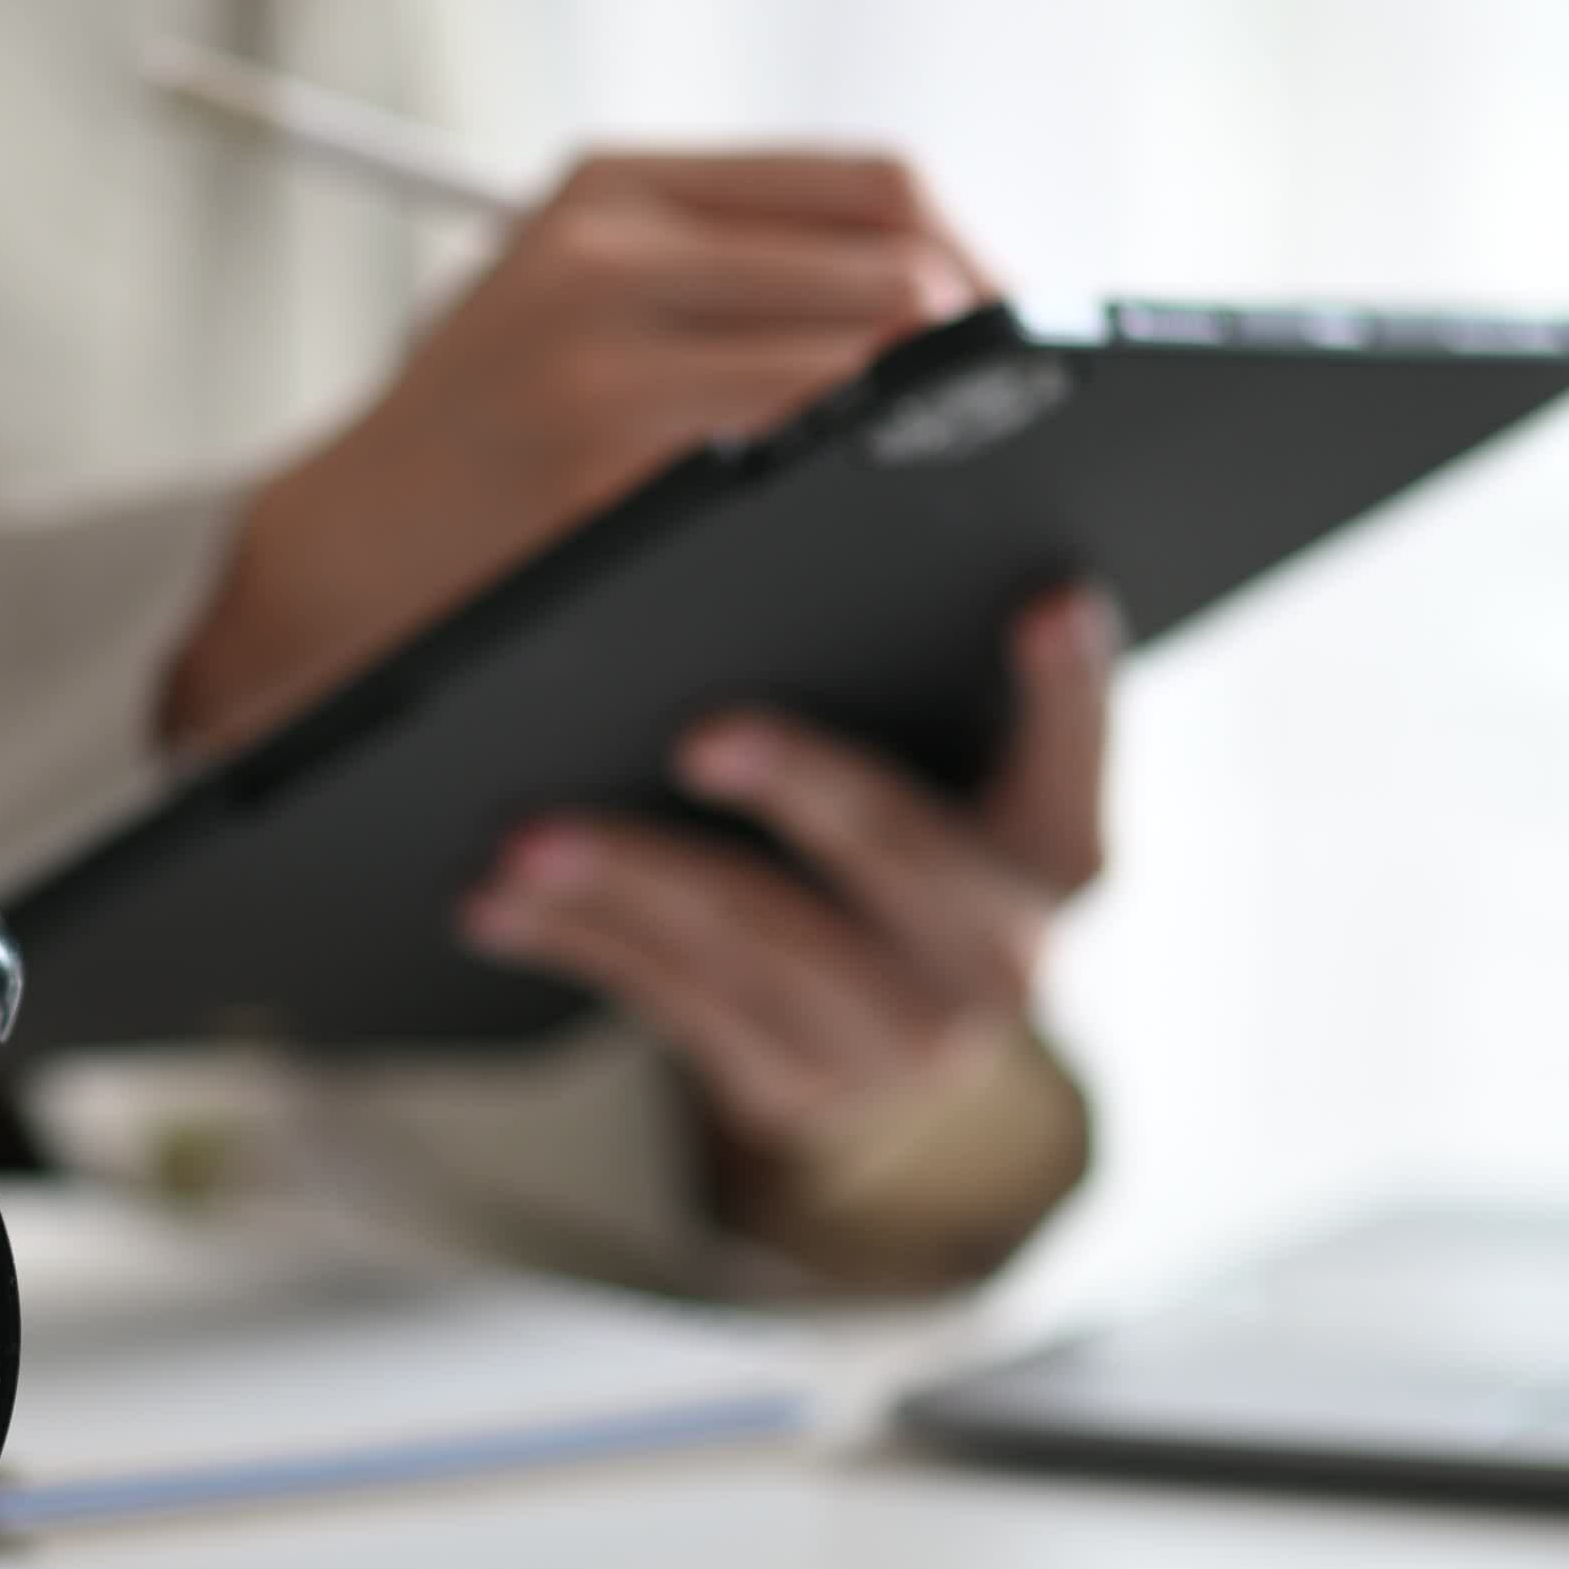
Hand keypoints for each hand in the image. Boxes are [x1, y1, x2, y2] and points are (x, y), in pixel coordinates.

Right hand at [168, 149, 991, 755]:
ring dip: (942, 428)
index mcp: (612, 189)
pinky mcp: (602, 468)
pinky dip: (871, 489)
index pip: (871, 186)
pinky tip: (884, 532)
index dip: (975, 261)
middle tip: (1014, 435)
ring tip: (964, 485)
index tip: (1008, 343)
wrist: (323, 570)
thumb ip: (712, 272)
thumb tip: (936, 293)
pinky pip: (803, 456)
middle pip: (897, 267)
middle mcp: (606, 250)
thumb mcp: (560, 301)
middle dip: (982, 356)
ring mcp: (602, 359)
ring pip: (870, 359)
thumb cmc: (470, 454)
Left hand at [460, 586, 1112, 1173]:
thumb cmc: (884, 845)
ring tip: (529, 832)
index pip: (1075, 754)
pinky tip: (493, 899)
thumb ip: (923, 675)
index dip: (1067, 685)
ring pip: (753, 943)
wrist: (862, 1042)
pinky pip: (670, 1007)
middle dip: (800, 787)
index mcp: (1057, 849)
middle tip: (699, 734)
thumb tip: (851, 474)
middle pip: (898, 851)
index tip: (1042, 597)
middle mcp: (1003, 956)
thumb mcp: (937, 767)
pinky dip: (574, 942)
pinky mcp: (792, 1093)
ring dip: (630, 880)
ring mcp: (898, 1039)